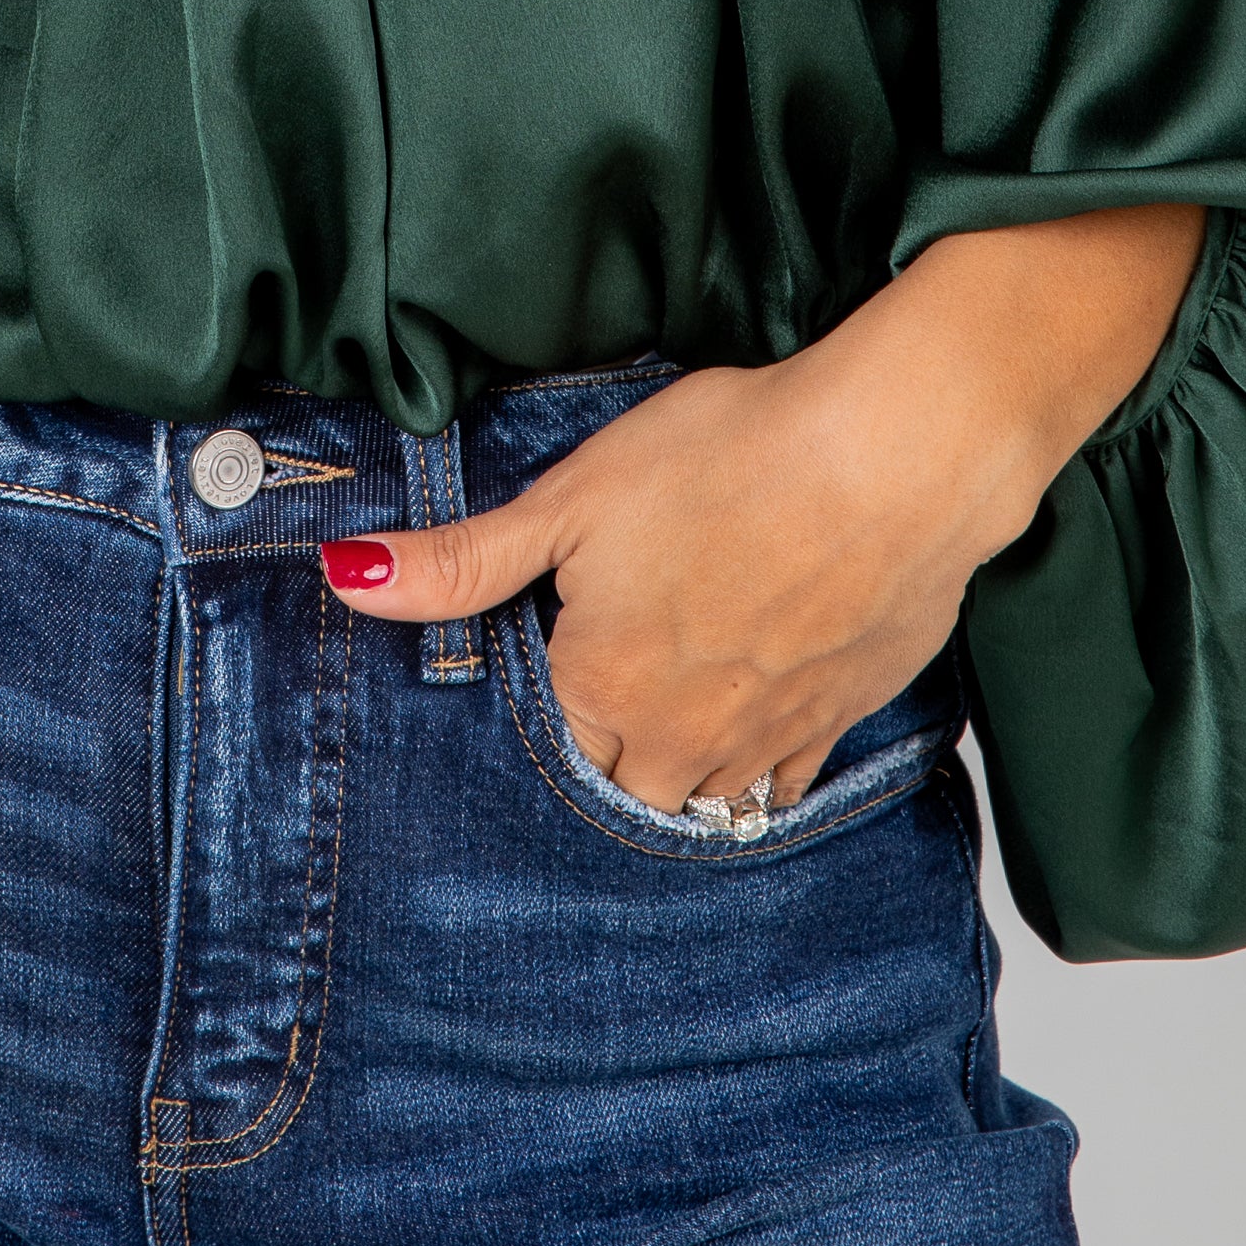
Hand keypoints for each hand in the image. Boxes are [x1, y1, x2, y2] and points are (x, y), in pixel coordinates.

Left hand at [320, 209, 1204, 812]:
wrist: (899, 455)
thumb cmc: (734, 456)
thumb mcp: (574, 494)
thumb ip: (463, 559)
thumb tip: (346, 580)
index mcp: (601, 688)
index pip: (546, 734)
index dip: (547, 692)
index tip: (554, 656)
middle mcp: (681, 738)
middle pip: (622, 777)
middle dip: (609, 745)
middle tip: (610, 684)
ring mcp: (769, 738)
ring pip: (703, 790)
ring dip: (681, 763)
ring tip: (670, 712)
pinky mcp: (843, 717)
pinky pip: (784, 777)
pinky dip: (762, 765)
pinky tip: (755, 728)